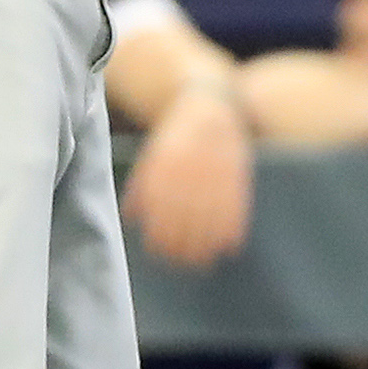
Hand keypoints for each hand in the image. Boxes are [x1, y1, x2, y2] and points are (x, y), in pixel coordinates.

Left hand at [127, 82, 252, 266]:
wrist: (207, 105)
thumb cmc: (176, 137)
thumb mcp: (151, 158)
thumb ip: (140, 187)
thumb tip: (132, 218)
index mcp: (164, 173)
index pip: (161, 218)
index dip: (162, 242)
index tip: (164, 254)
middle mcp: (189, 177)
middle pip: (186, 226)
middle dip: (184, 249)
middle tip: (184, 262)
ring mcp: (214, 177)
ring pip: (210, 223)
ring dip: (207, 247)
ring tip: (205, 261)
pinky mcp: (236, 176)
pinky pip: (235, 211)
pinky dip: (232, 231)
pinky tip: (228, 245)